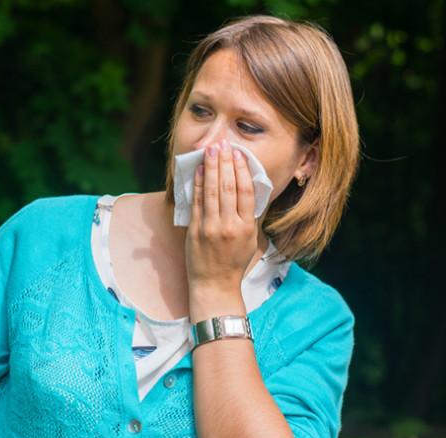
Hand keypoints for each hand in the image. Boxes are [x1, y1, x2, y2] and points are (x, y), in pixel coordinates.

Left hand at [185, 139, 257, 302]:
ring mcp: (210, 228)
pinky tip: (200, 170)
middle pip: (229, 187)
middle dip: (226, 163)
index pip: (245, 192)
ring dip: (212, 168)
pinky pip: (197, 202)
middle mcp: (229, 226)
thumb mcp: (250, 240)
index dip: (242, 170)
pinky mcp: (195, 230)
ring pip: (212, 192)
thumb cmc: (233, 262)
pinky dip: (198, 184)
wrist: (214, 284)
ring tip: (211, 150)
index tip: (239, 154)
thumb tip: (247, 188)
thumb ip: (248, 216)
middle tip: (224, 144)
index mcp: (246, 228)